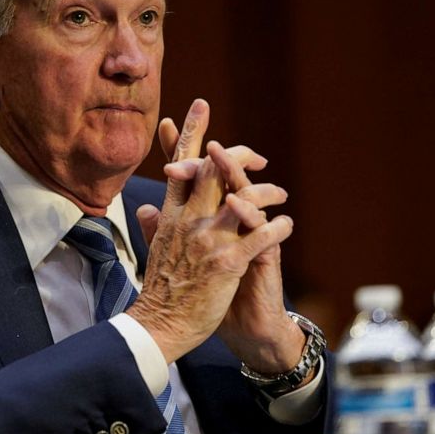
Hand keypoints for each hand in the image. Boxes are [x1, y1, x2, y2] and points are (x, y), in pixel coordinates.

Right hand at [126, 100, 294, 363]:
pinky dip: (277, 226)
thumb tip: (147, 206)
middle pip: (211, 168)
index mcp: (171, 215)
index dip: (190, 132)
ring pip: (241, 197)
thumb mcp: (154, 250)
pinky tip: (287, 225)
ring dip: (266, 191)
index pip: (181, 164)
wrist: (161, 326)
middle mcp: (188, 220)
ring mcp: (208, 240)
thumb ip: (154, 224)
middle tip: (258, 155)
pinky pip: (259, 235)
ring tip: (281, 194)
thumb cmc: (161, 290)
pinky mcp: (227, 262)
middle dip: (235, 152)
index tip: (200, 107)